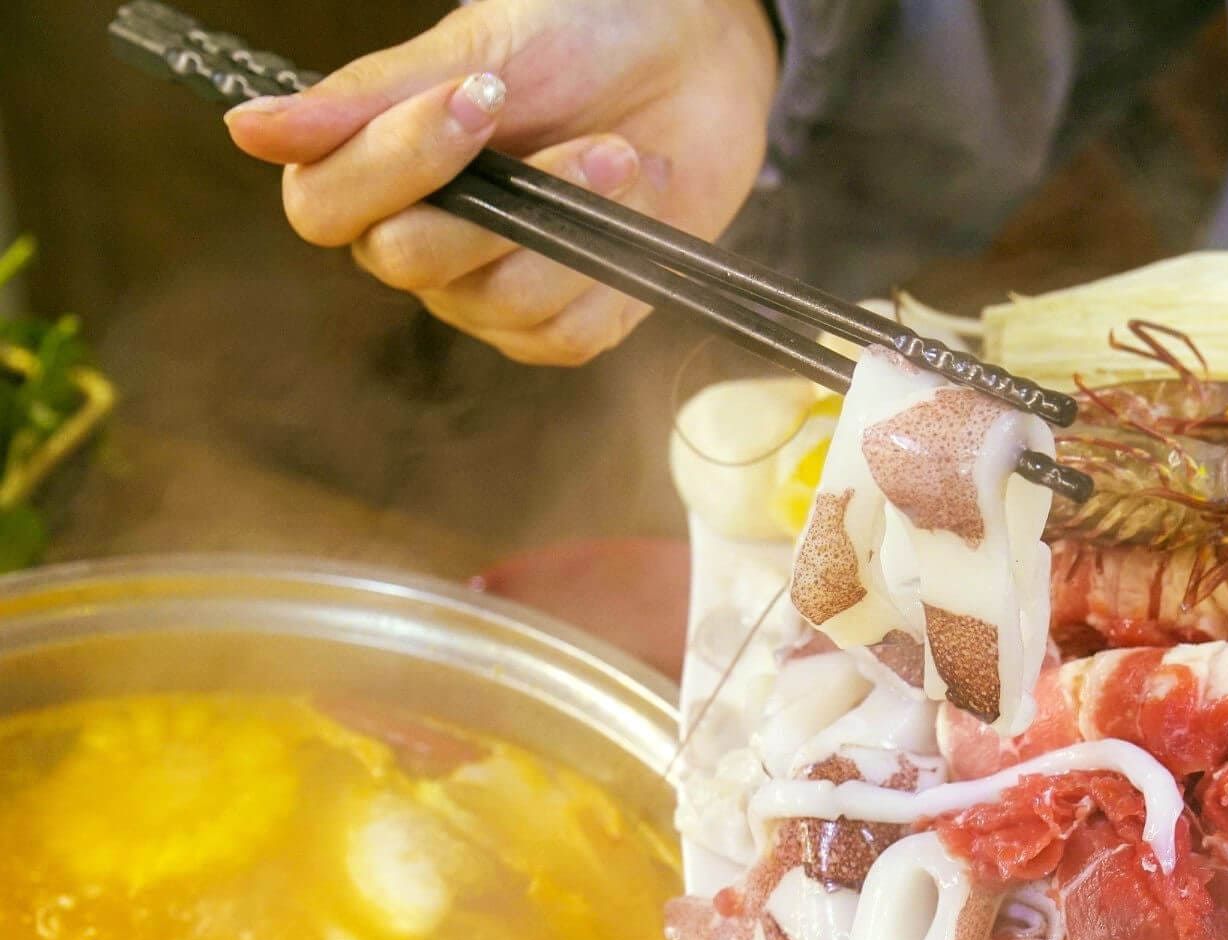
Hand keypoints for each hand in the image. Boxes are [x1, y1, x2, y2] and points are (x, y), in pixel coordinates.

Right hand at [226, 0, 777, 365]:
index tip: (476, 96)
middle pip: (408, 261)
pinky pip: (565, 335)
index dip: (393, 164)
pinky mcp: (567, 320)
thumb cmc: (581, 35)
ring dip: (578, 228)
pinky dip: (613, 270)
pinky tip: (642, 205)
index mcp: (376, 167)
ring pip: (500, 302)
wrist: (697, 57)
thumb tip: (247, 128)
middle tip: (594, 140)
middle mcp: (421, 242)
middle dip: (504, 204)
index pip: (322, 207)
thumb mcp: (480, 45)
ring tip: (629, 157)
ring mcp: (492, 292)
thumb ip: (369, 96)